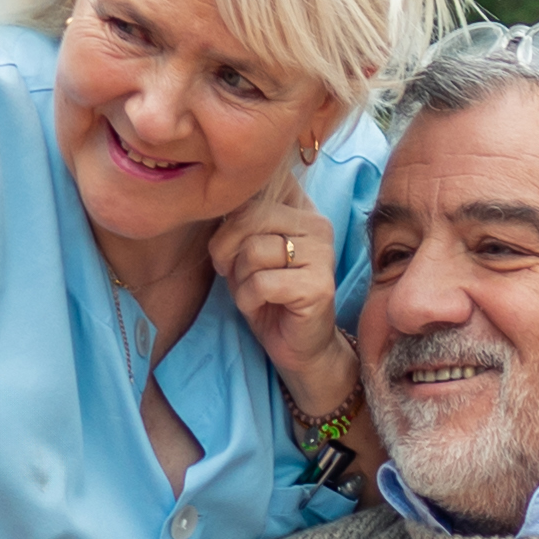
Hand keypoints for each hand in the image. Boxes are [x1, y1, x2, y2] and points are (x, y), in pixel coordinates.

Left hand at [208, 179, 362, 432]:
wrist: (298, 346)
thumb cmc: (268, 296)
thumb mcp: (245, 251)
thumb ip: (239, 222)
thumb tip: (217, 200)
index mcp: (301, 208)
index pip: (252, 192)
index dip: (228, 222)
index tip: (231, 248)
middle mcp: (317, 224)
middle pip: (248, 217)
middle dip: (227, 250)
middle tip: (234, 274)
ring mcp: (322, 254)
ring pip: (254, 251)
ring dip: (240, 280)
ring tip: (253, 293)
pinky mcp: (319, 285)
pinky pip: (261, 283)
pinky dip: (248, 299)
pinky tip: (261, 307)